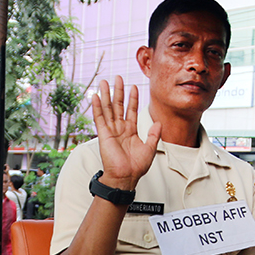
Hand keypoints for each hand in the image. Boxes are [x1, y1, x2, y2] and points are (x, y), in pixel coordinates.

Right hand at [92, 76, 160, 190]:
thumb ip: (153, 134)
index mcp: (130, 131)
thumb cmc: (136, 167)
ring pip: (108, 109)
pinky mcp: (103, 134)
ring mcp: (111, 131)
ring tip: (104, 82)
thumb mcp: (149, 148)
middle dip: (118, 91)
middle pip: (118, 106)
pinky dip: (97, 107)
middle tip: (117, 77)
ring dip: (106, 95)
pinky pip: (99, 118)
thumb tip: (159, 122)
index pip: (131, 110)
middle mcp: (120, 129)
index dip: (132, 98)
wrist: (126, 177)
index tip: (134, 87)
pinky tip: (95, 96)